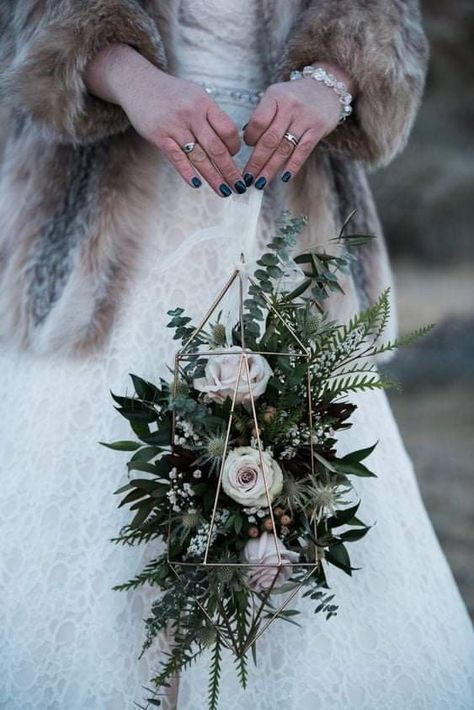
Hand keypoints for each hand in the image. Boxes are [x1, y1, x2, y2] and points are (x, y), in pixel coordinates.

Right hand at [85, 44, 245, 196]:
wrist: (139, 83)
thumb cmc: (171, 93)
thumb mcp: (195, 96)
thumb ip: (211, 116)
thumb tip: (229, 143)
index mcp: (204, 103)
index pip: (228, 130)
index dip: (235, 147)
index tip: (235, 157)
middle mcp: (191, 114)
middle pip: (216, 148)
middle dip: (230, 171)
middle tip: (239, 187)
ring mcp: (174, 126)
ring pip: (199, 157)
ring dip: (213, 177)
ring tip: (224, 191)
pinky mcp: (159, 136)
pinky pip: (177, 158)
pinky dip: (188, 173)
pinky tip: (197, 184)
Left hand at [242, 64, 352, 187]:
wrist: (326, 87)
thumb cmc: (294, 97)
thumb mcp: (276, 97)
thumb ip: (262, 117)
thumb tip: (247, 143)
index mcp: (275, 96)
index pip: (258, 122)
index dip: (249, 139)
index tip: (244, 150)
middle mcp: (290, 106)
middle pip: (269, 140)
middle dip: (256, 162)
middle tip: (247, 178)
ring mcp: (305, 118)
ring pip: (284, 149)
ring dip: (270, 169)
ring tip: (260, 182)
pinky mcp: (317, 129)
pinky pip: (302, 152)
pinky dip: (292, 166)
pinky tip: (284, 177)